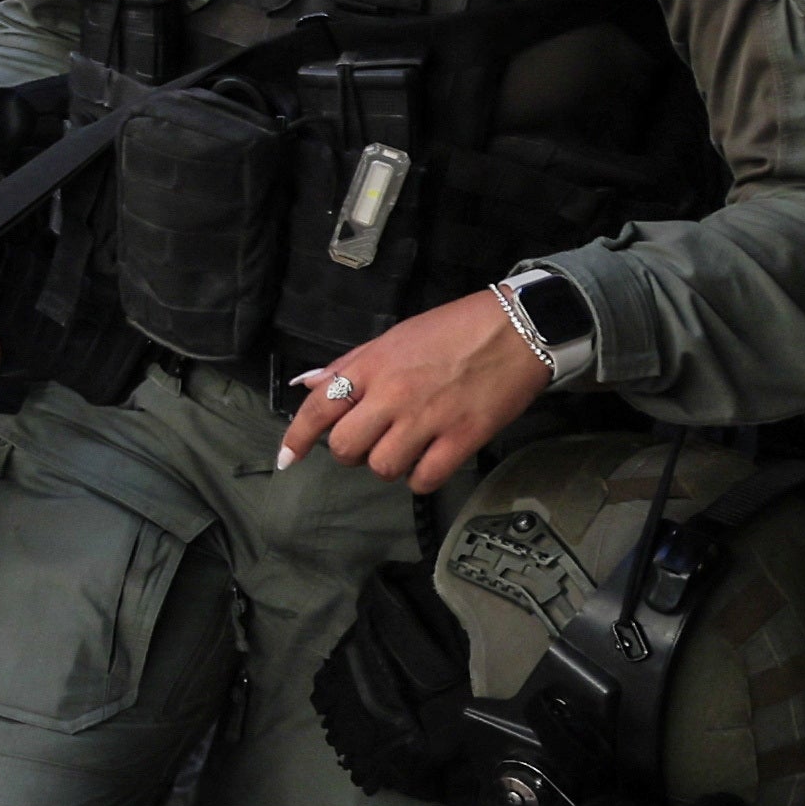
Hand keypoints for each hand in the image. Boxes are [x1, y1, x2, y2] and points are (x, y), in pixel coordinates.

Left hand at [278, 290, 553, 495]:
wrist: (518, 327)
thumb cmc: (454, 329)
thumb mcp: (393, 337)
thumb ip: (349, 365)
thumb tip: (308, 383)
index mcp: (372, 367)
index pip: (318, 406)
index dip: (296, 437)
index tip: (286, 458)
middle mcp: (393, 394)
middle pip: (346, 447)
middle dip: (352, 452)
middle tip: (371, 441)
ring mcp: (428, 418)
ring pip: (383, 467)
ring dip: (388, 465)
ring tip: (405, 449)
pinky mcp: (464, 437)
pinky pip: (425, 478)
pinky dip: (421, 478)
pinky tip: (429, 462)